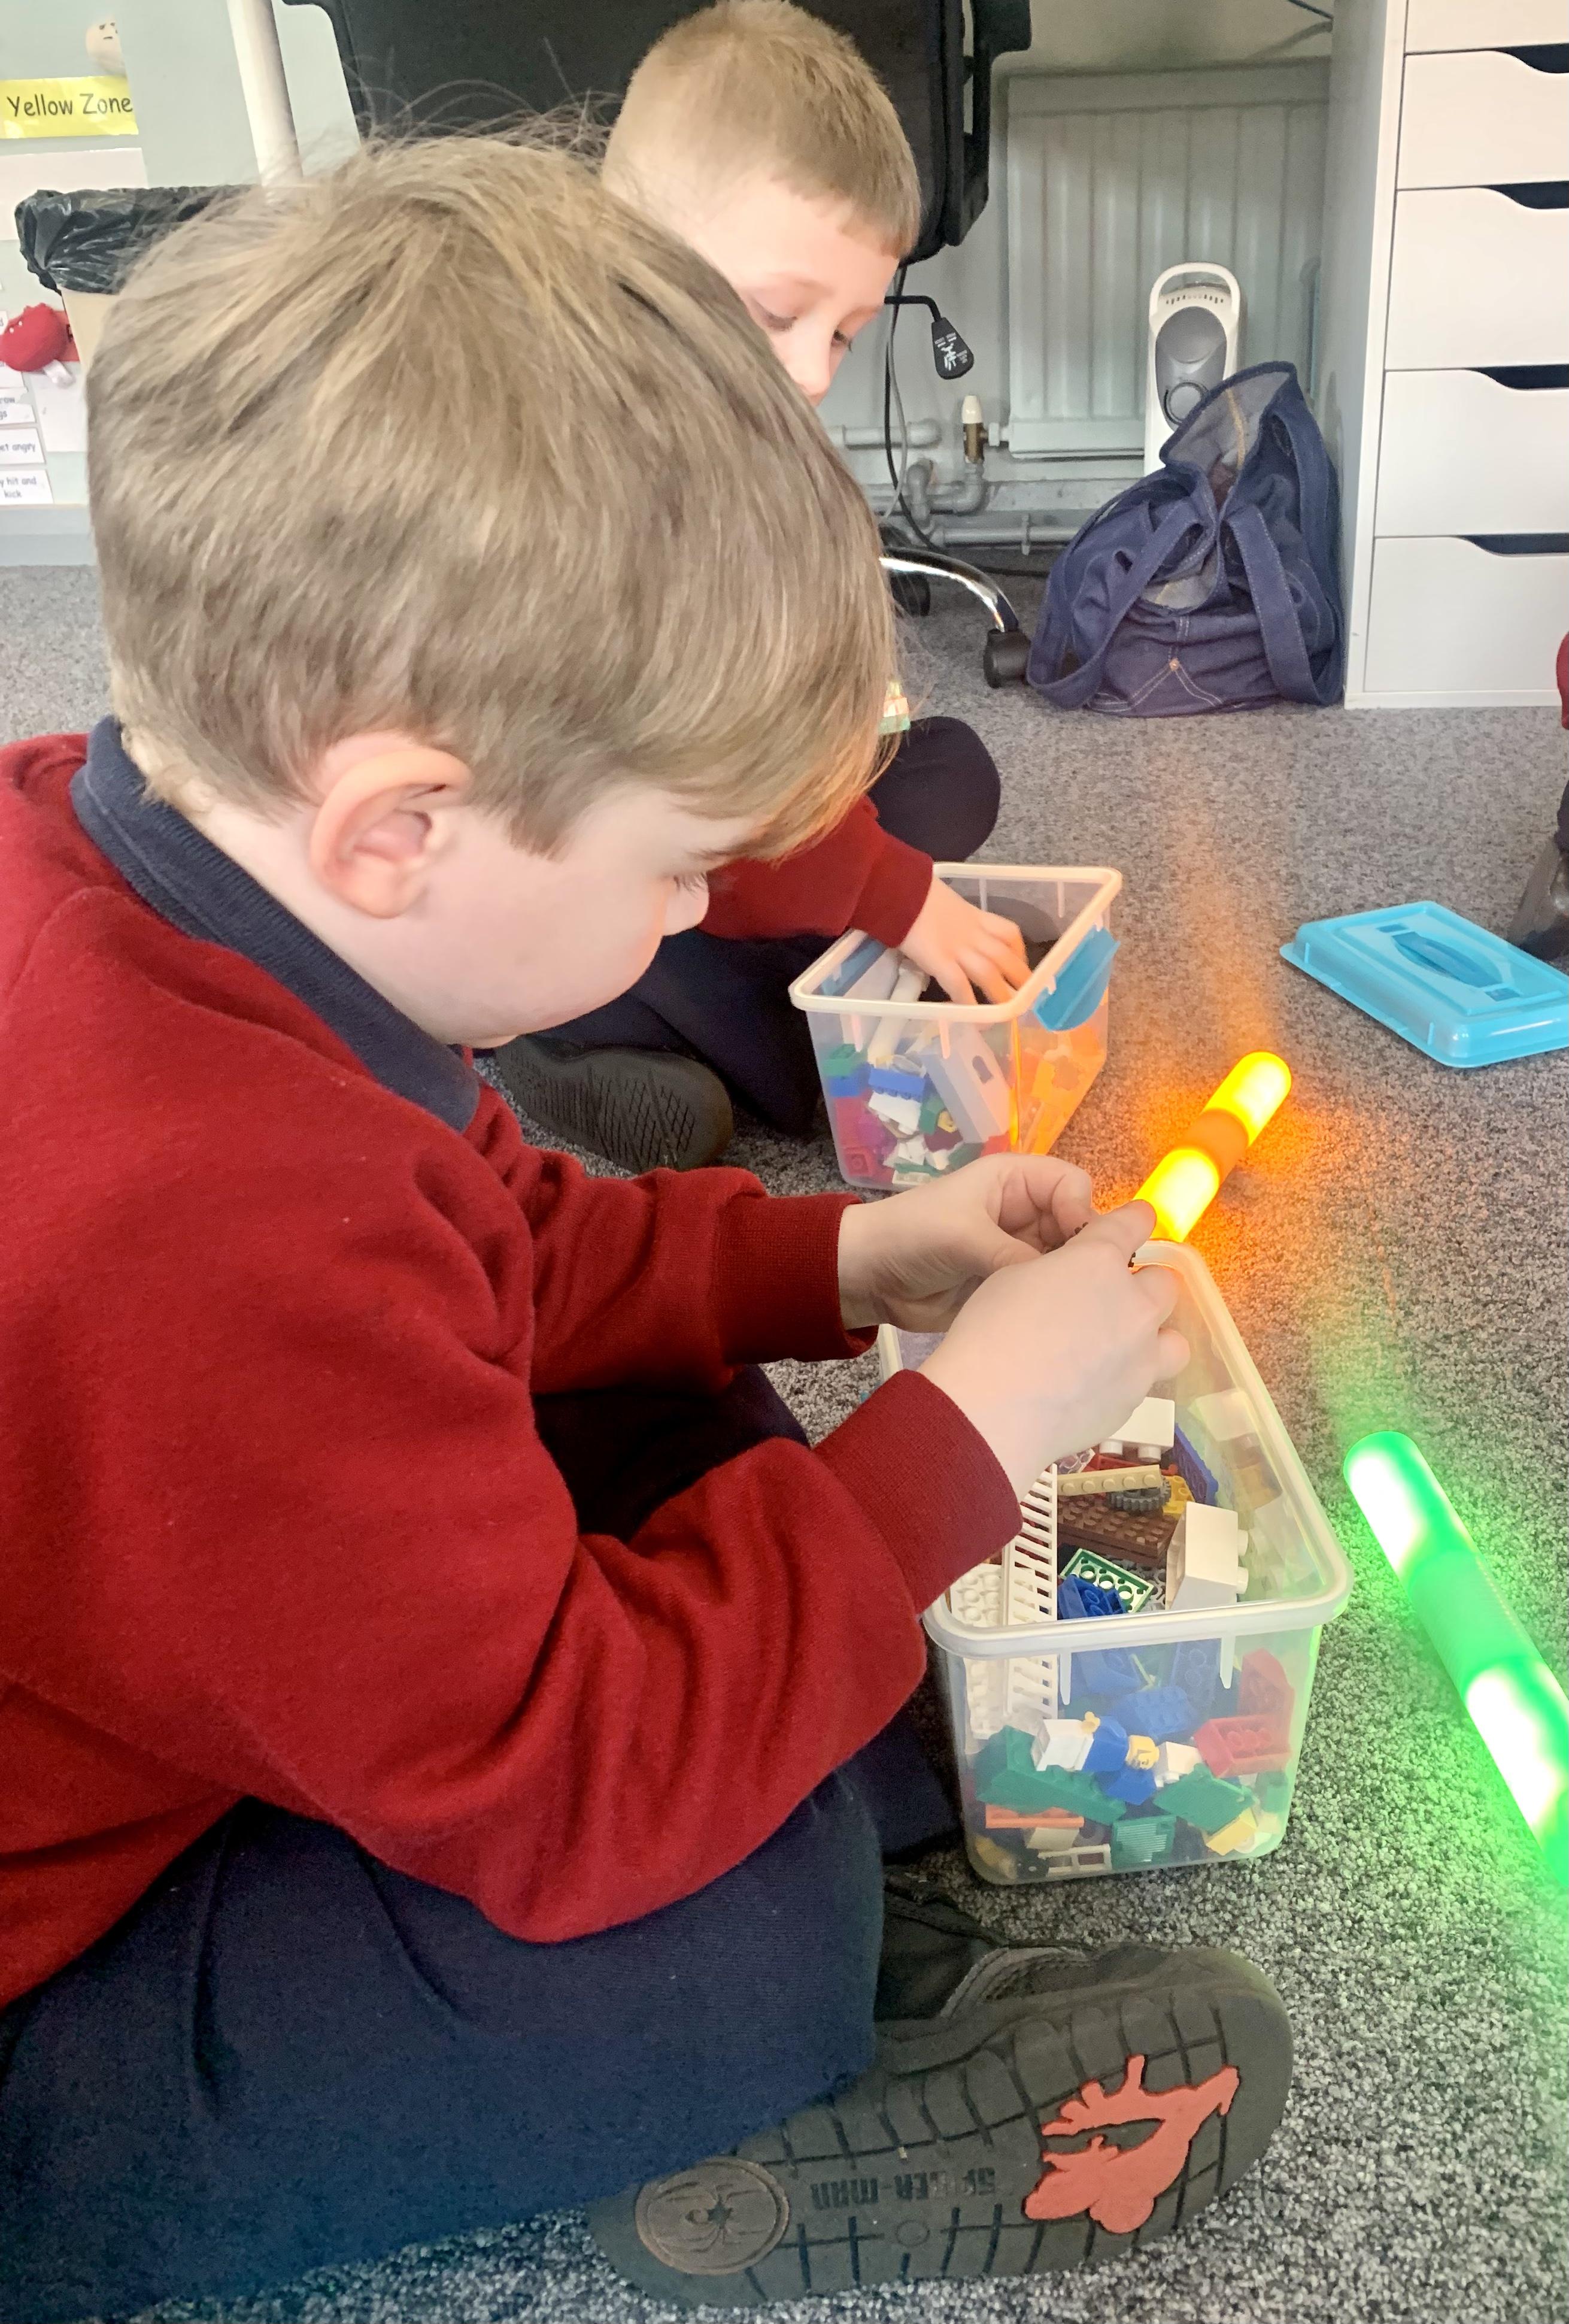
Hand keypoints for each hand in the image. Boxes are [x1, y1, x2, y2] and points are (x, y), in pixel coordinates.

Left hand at [837, 1152, 1095, 1332]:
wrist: (868, 1277)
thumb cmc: (910, 1235)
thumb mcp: (963, 1235)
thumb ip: (1014, 1254)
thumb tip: (1063, 1281)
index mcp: (1014, 1182)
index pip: (1072, 1186)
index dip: (1082, 1212)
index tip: (1077, 1248)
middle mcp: (1024, 1213)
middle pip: (1077, 1227)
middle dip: (1082, 1253)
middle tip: (1081, 1286)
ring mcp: (1020, 1251)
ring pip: (1065, 1262)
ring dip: (1068, 1282)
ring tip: (1071, 1308)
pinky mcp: (1011, 1285)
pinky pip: (1044, 1291)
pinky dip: (1051, 1304)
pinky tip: (1056, 1322)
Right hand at [900, 876, 1030, 1003]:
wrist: (899, 889)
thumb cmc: (917, 893)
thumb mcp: (946, 904)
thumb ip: (955, 920)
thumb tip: (952, 934)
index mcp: (976, 917)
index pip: (1009, 933)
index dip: (1020, 952)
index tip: (1021, 965)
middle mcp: (973, 934)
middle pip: (1005, 957)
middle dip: (1020, 979)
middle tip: (1026, 998)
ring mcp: (957, 948)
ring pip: (989, 973)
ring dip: (1001, 995)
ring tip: (1007, 1013)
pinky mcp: (939, 960)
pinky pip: (959, 984)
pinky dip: (968, 1002)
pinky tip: (972, 1017)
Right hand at [916, 1203, 1186, 1497]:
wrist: (993, 1409)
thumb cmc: (989, 1333)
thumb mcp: (1013, 1277)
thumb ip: (1057, 1270)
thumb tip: (1068, 1281)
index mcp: (1099, 1261)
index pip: (1136, 1222)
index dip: (1135, 1220)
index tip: (1134, 1224)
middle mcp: (1133, 1304)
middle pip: (1165, 1283)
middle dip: (1143, 1286)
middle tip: (1109, 1300)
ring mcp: (1141, 1356)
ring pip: (1174, 1340)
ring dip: (1153, 1338)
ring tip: (1120, 1348)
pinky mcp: (1134, 1399)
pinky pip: (1146, 1381)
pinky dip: (1126, 1377)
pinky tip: (1092, 1385)